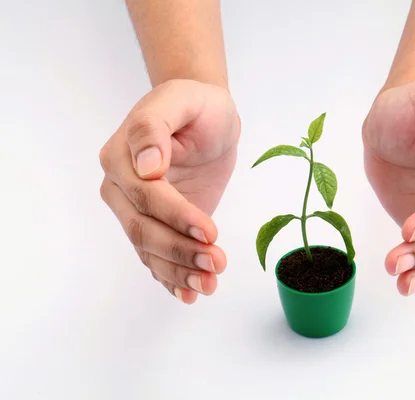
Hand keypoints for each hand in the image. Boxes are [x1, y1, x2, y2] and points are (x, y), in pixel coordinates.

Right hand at [99, 79, 239, 303]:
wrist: (206, 117)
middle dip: (180, 251)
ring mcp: (137, 210)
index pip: (146, 196)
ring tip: (210, 285)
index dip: (176, 216)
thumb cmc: (195, 104)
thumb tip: (146, 164)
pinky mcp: (159, 224)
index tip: (209, 231)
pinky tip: (191, 294)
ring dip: (179, 272)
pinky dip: (172, 278)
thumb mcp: (180, 100)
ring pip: (150, 250)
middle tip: (216, 263)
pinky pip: (157, 257)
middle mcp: (121, 188)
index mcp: (121, 157)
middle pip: (145, 230)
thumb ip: (154, 127)